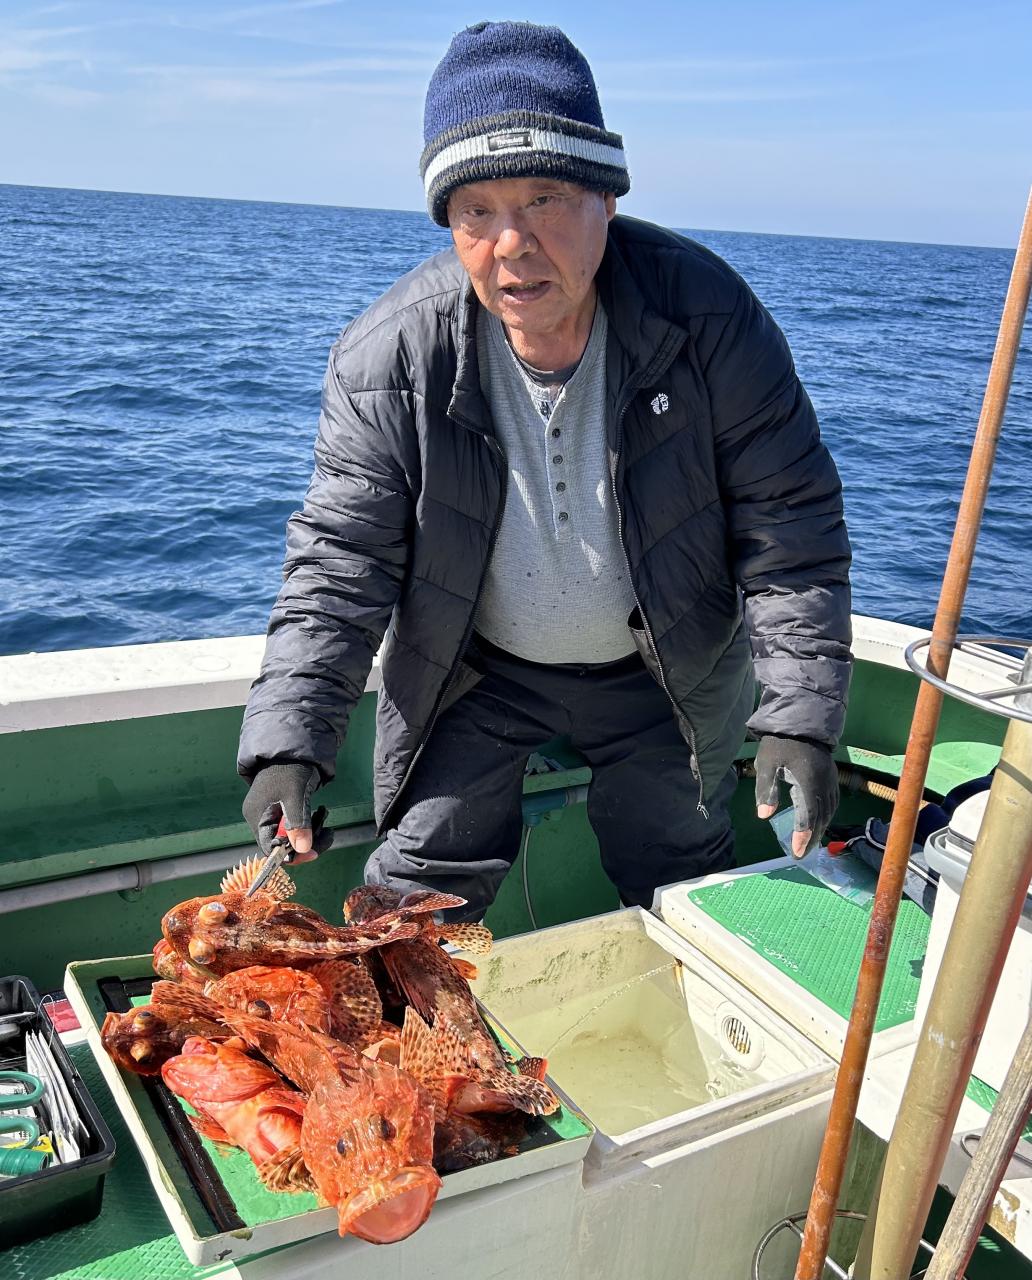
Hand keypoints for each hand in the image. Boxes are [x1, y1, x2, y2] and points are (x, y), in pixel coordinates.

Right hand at [242, 763, 330, 865]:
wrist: (296, 749)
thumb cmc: (291, 768)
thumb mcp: (294, 795)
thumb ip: (298, 822)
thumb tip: (303, 849)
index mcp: (257, 816)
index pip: (270, 848)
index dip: (291, 855)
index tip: (312, 853)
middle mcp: (262, 818)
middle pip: (283, 844)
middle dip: (306, 842)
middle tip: (327, 834)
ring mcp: (273, 814)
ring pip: (292, 836)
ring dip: (312, 832)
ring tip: (324, 816)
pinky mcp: (284, 810)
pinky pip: (297, 826)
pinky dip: (311, 824)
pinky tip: (321, 813)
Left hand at [754, 735, 838, 857]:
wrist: (802, 721)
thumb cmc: (780, 743)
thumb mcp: (766, 763)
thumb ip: (766, 789)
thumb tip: (764, 815)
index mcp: (807, 782)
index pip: (808, 815)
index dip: (803, 835)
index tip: (797, 852)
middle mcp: (823, 784)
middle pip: (821, 817)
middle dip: (812, 838)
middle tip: (802, 854)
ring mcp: (830, 780)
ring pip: (829, 810)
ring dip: (820, 828)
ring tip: (809, 843)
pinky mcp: (832, 777)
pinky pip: (832, 802)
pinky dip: (826, 815)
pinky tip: (818, 821)